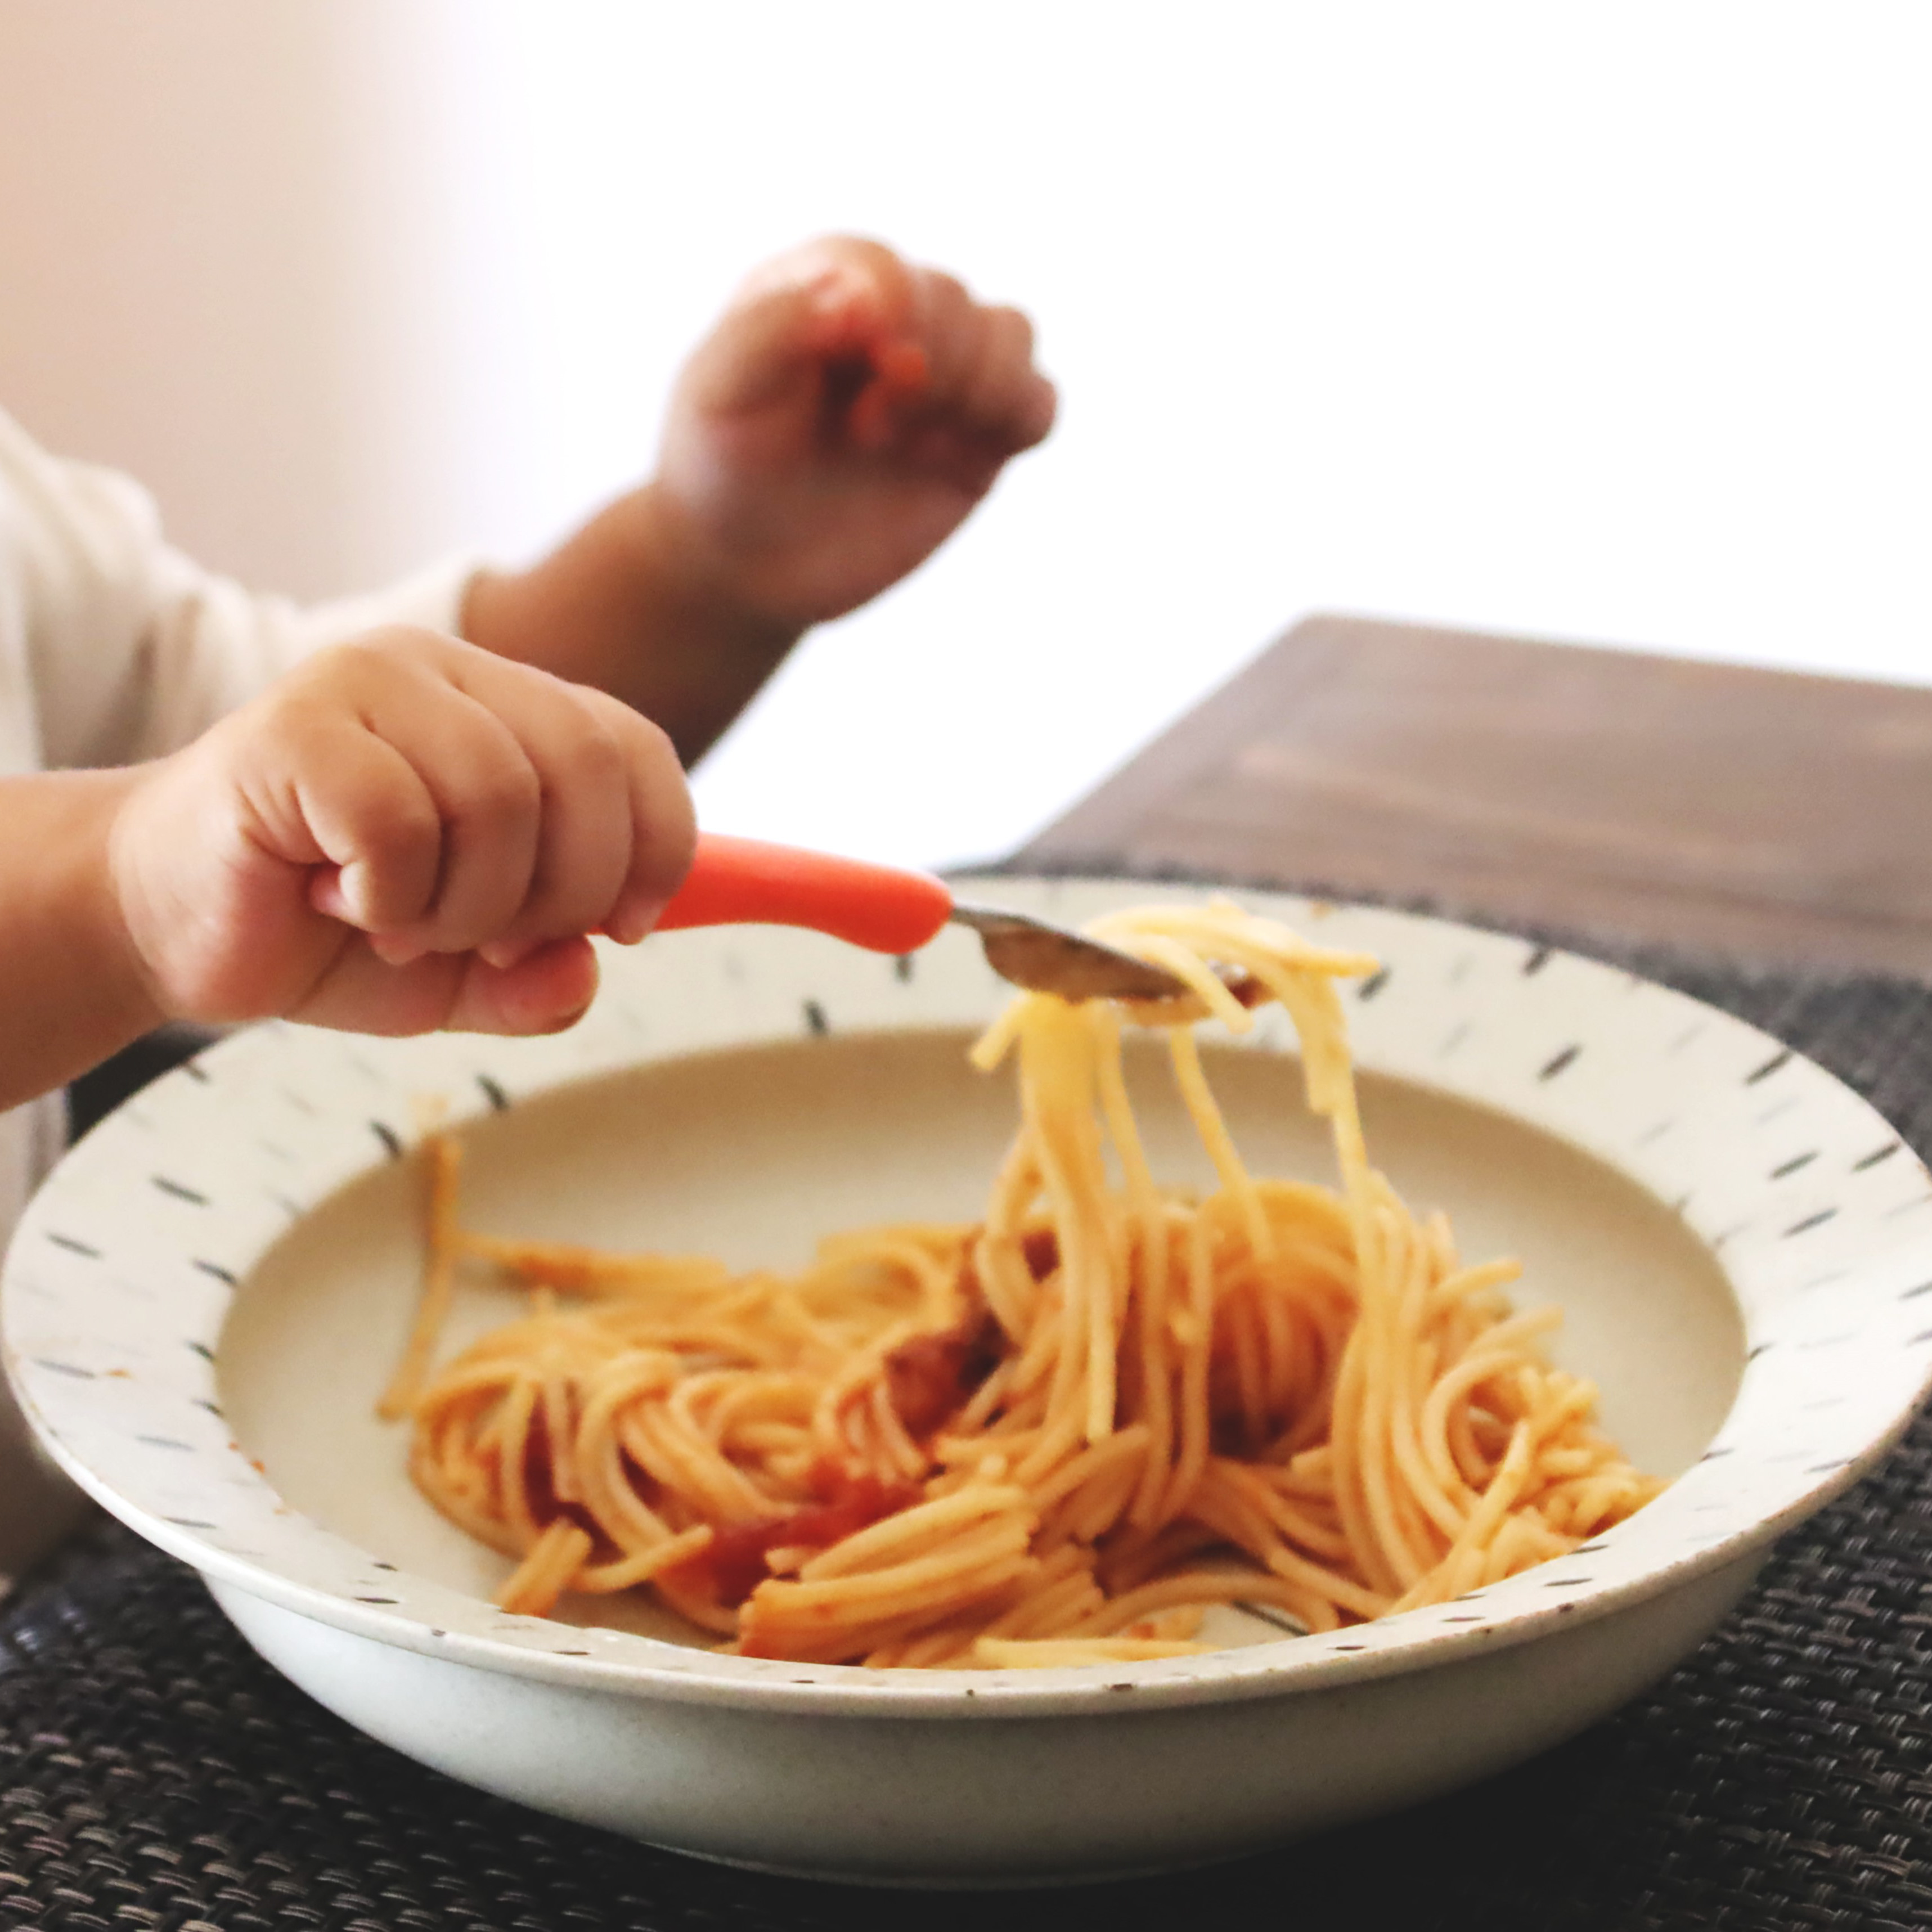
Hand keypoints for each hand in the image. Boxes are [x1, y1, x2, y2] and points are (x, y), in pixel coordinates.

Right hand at [108, 628, 695, 1036]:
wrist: (169, 926)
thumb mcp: (465, 975)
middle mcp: (442, 671)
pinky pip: (401, 822)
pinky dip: (390, 898)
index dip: (657, 848)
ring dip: (465, 906)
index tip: (620, 927)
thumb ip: (542, 981)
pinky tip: (337, 901)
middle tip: (486, 941)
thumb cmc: (328, 931)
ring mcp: (365, 683)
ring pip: (499, 798)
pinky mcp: (292, 727)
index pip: (633, 748)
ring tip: (398, 923)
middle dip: (563, 892)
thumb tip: (587, 969)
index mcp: (503, 704)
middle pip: (585, 769)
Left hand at [649, 235, 1057, 632]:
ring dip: (977, 387)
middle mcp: (893, 320)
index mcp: (826, 285)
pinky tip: (955, 460)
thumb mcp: (718, 392)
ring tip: (914, 443)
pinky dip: (1019, 421)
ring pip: (1012, 334)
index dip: (890, 318)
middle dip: (924, 368)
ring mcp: (942, 380)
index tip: (864, 371)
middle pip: (955, 301)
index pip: (885, 271)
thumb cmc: (720, 465)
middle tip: (865, 432)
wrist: (743, 563)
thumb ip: (770, 328)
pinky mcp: (978, 442)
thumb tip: (858, 295)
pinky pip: (1038, 406)